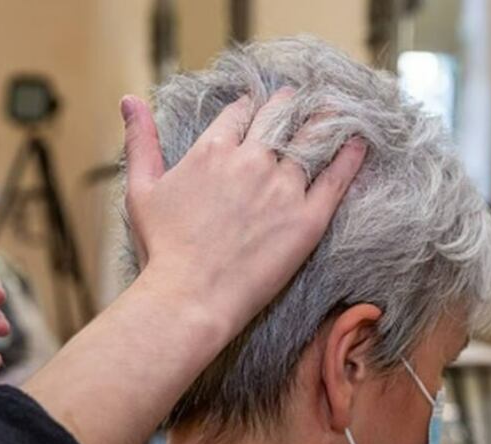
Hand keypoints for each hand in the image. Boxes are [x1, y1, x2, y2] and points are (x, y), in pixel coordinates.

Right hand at [119, 88, 366, 334]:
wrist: (190, 296)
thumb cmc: (162, 249)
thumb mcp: (142, 188)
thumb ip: (140, 140)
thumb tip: (129, 100)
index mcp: (213, 150)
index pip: (241, 114)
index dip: (253, 107)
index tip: (262, 105)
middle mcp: (251, 160)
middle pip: (279, 118)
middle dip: (289, 105)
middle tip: (302, 100)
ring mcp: (283, 188)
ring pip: (311, 141)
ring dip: (325, 121)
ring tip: (338, 110)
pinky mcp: (308, 218)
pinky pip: (336, 179)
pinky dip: (350, 157)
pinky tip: (360, 142)